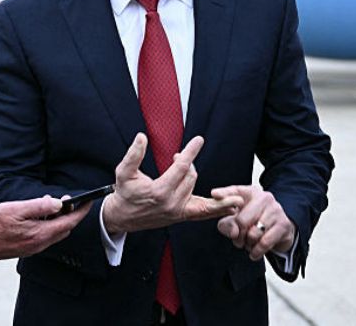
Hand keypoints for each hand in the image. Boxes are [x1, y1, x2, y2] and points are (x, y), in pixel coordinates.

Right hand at [0, 195, 89, 261]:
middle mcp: (40, 243)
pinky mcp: (27, 248)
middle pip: (64, 229)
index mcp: (40, 233)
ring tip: (53, 204)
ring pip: (55, 233)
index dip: (81, 211)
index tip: (89, 201)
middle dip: (71, 214)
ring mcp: (33, 248)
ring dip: (59, 220)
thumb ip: (39, 206)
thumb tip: (58, 203)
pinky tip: (40, 216)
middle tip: (70, 200)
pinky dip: (49, 225)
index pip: (69, 222)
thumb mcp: (17, 209)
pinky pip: (45, 236)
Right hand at [102, 134, 241, 234]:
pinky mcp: (182, 217)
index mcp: (159, 192)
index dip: (190, 152)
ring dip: (191, 174)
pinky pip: (204, 212)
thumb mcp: (123, 172)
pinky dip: (218, 208)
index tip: (199, 139)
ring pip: (194, 186)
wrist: (123, 217)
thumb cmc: (124, 193)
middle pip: (190, 176)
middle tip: (175, 157)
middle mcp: (172, 204)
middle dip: (185, 162)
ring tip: (186, 166)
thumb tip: (142, 137)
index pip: (181, 168)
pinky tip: (232, 205)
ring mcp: (178, 212)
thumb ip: (133, 155)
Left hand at [211, 185, 294, 260]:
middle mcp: (264, 198)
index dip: (224, 193)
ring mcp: (275, 210)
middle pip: (242, 221)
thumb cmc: (257, 221)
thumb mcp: (238, 220)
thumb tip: (234, 232)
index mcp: (251, 193)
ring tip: (249, 243)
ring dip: (248, 244)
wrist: (281, 229)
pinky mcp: (283, 225)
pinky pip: (264, 242)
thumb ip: (228, 224)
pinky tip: (254, 252)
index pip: (235, 191)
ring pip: (253, 233)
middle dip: (237, 236)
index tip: (215, 195)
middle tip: (238, 240)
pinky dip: (256, 251)